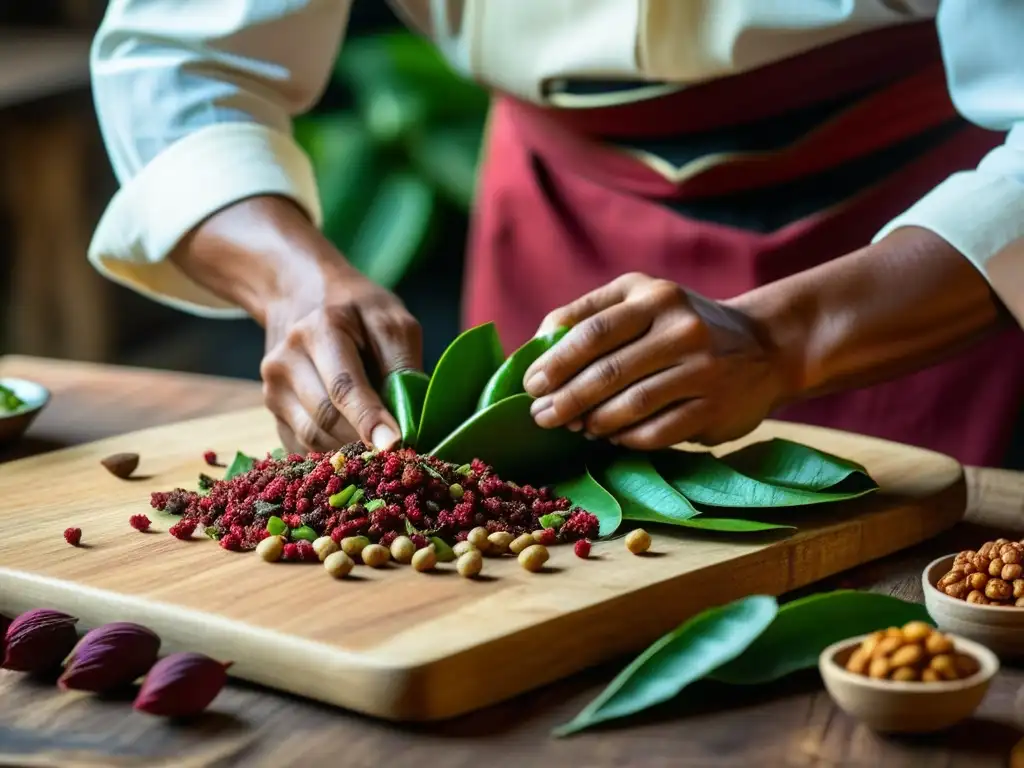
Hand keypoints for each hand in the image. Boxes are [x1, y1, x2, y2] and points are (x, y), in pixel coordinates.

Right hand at [261, 265, 421, 453]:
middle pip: (326, 418)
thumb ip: (402, 365)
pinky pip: (303, 447)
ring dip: (350, 449)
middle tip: (399, 449)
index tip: (393, 444)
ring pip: (312, 438)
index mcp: (320, 330)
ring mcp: (272, 388)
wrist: (302, 297)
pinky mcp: (272, 411)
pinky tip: (353, 442)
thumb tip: (410, 419)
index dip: (369, 419)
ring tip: (378, 444)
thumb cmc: (356, 311)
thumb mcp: (390, 321)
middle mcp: (286, 360)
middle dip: (364, 439)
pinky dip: (332, 453)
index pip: (344, 386)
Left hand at [523, 273, 791, 449]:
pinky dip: (625, 438)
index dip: (555, 362)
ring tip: (574, 427)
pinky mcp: (715, 408)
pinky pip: (657, 432)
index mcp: (654, 297)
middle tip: (542, 416)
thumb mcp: (641, 298)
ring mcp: (703, 369)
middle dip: (566, 399)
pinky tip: (609, 437)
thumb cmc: (680, 323)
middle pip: (608, 371)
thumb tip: (537, 344)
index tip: (530, 384)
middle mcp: (681, 328)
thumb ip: (590, 313)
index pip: (592, 331)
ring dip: (593, 422)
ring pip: (631, 405)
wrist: (764, 346)